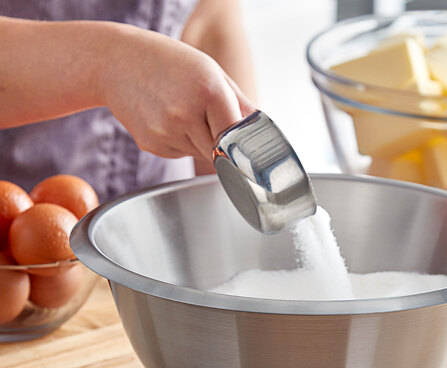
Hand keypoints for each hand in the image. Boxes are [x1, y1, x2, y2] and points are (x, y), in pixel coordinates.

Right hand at [101, 25, 254, 161]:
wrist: (115, 62)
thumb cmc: (167, 62)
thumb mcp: (210, 70)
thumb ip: (239, 103)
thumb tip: (260, 130)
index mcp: (209, 92)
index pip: (237, 139)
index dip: (241, 146)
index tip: (246, 154)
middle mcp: (187, 115)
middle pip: (221, 152)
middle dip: (222, 144)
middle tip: (212, 124)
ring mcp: (167, 133)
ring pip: (201, 154)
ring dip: (201, 142)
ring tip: (183, 112)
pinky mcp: (153, 145)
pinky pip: (181, 153)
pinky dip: (181, 142)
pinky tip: (168, 119)